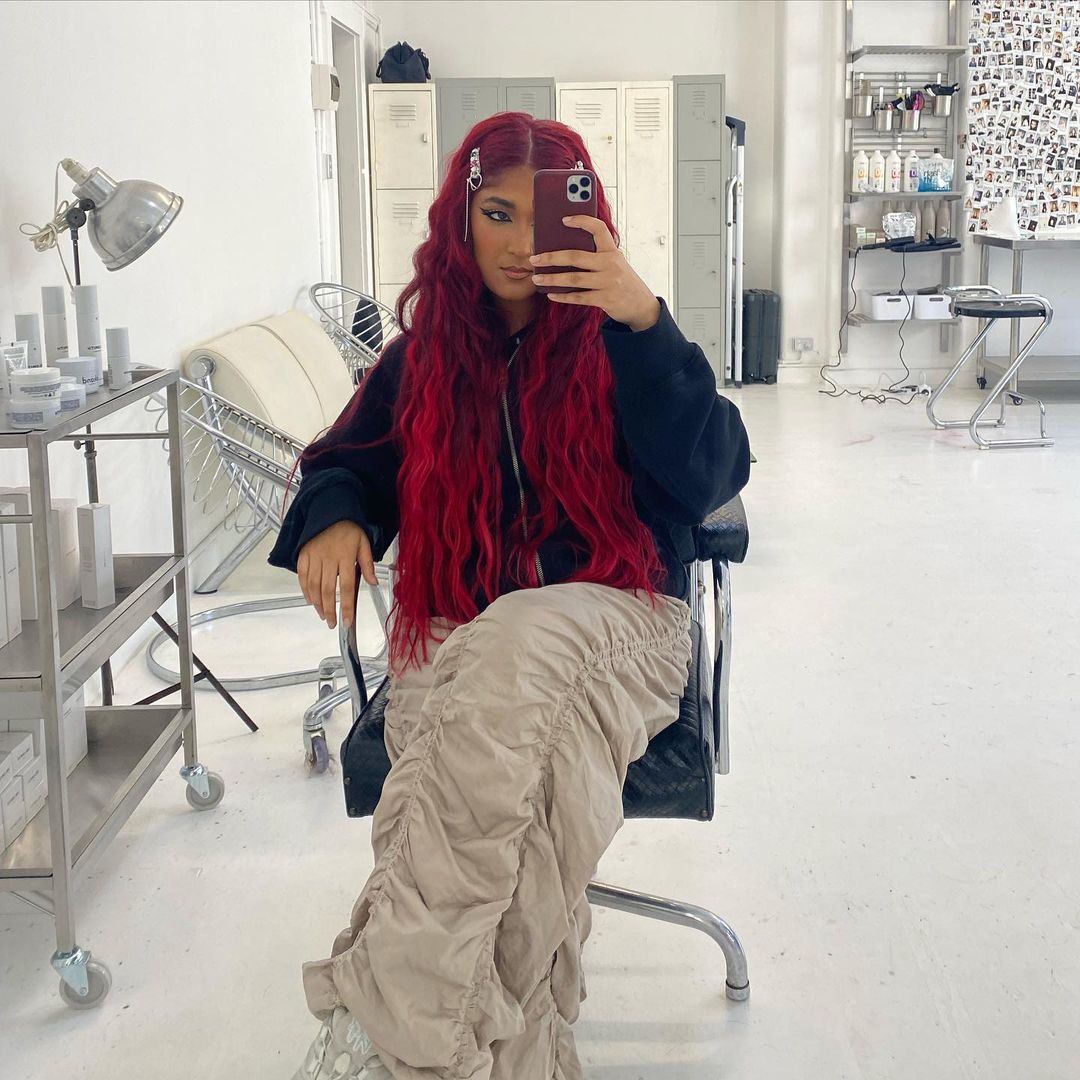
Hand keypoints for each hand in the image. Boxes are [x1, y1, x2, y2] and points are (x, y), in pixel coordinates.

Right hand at [297, 520, 376, 629]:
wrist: (331, 510)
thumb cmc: (350, 528)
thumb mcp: (364, 543)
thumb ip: (367, 564)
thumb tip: (373, 582)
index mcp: (345, 557)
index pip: (346, 587)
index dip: (345, 607)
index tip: (347, 621)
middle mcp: (328, 558)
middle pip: (327, 590)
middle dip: (329, 610)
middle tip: (332, 623)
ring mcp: (314, 556)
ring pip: (312, 586)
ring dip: (317, 604)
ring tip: (322, 614)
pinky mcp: (304, 554)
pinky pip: (302, 575)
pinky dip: (304, 590)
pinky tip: (310, 599)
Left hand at [529, 216, 661, 330]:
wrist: (641, 306)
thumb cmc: (622, 281)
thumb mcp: (615, 264)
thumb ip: (596, 257)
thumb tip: (563, 254)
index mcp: (612, 251)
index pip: (598, 229)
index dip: (582, 221)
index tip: (564, 219)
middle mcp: (611, 264)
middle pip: (576, 256)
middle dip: (552, 257)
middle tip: (534, 258)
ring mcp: (608, 282)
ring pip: (574, 279)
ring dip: (552, 278)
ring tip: (537, 277)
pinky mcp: (605, 299)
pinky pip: (579, 297)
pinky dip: (563, 296)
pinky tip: (551, 294)